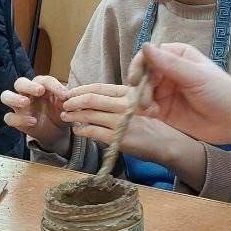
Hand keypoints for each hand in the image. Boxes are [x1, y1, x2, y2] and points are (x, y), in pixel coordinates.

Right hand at [1, 75, 68, 149]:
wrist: (57, 130)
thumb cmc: (60, 112)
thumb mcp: (67, 106)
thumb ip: (67, 100)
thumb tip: (69, 96)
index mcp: (41, 85)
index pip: (44, 80)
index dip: (54, 86)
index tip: (65, 95)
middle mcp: (27, 92)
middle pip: (20, 82)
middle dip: (29, 85)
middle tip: (40, 90)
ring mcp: (19, 105)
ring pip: (6, 96)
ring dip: (14, 98)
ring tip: (25, 102)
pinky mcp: (16, 119)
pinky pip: (9, 117)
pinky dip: (19, 119)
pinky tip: (33, 121)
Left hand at [61, 82, 190, 163]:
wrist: (166, 143)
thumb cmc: (152, 124)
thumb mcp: (138, 105)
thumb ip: (119, 101)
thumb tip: (94, 99)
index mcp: (128, 94)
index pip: (98, 88)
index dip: (80, 89)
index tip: (70, 92)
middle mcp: (123, 105)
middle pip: (90, 99)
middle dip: (72, 102)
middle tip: (64, 105)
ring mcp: (120, 122)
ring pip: (88, 115)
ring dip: (73, 116)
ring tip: (66, 116)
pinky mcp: (117, 138)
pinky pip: (92, 132)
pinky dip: (81, 130)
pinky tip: (78, 130)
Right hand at [128, 42, 230, 144]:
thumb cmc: (223, 93)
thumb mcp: (198, 76)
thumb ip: (171, 64)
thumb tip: (145, 46)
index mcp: (178, 55)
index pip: (149, 54)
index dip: (139, 65)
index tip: (135, 79)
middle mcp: (168, 71)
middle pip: (141, 74)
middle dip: (139, 86)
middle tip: (145, 100)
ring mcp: (165, 91)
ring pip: (140, 91)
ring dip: (139, 99)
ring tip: (151, 109)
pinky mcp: (163, 111)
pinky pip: (144, 108)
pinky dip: (142, 110)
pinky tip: (152, 114)